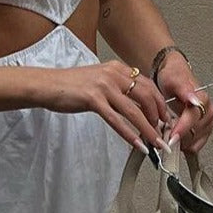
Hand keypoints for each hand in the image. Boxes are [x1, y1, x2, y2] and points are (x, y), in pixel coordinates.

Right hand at [42, 60, 171, 150]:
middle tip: (164, 134)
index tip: (165, 119)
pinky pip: (116, 120)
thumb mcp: (99, 79)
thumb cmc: (70, 85)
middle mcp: (113, 74)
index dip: (160, 104)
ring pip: (134, 110)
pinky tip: (137, 144)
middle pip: (146, 96)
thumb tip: (135, 104)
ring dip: (148, 129)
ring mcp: (103, 86)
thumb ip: (117, 87)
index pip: (148, 85)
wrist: (47, 85)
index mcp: (117, 68)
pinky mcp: (93, 99)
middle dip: (158, 118)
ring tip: (156, 144)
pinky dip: (130, 134)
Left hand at [157, 54, 212, 153]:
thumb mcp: (174, 79)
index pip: (194, 118)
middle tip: (163, 136)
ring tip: (168, 136)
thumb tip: (194, 100)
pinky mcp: (204, 130)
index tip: (172, 138)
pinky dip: (184, 146)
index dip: (182, 129)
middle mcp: (208, 112)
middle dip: (179, 137)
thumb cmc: (173, 77)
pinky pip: (196, 145)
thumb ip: (184, 89)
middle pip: (195, 132)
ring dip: (181, 142)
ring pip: (195, 141)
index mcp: (203, 99)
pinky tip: (176, 140)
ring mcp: (207, 122)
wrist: (174, 75)